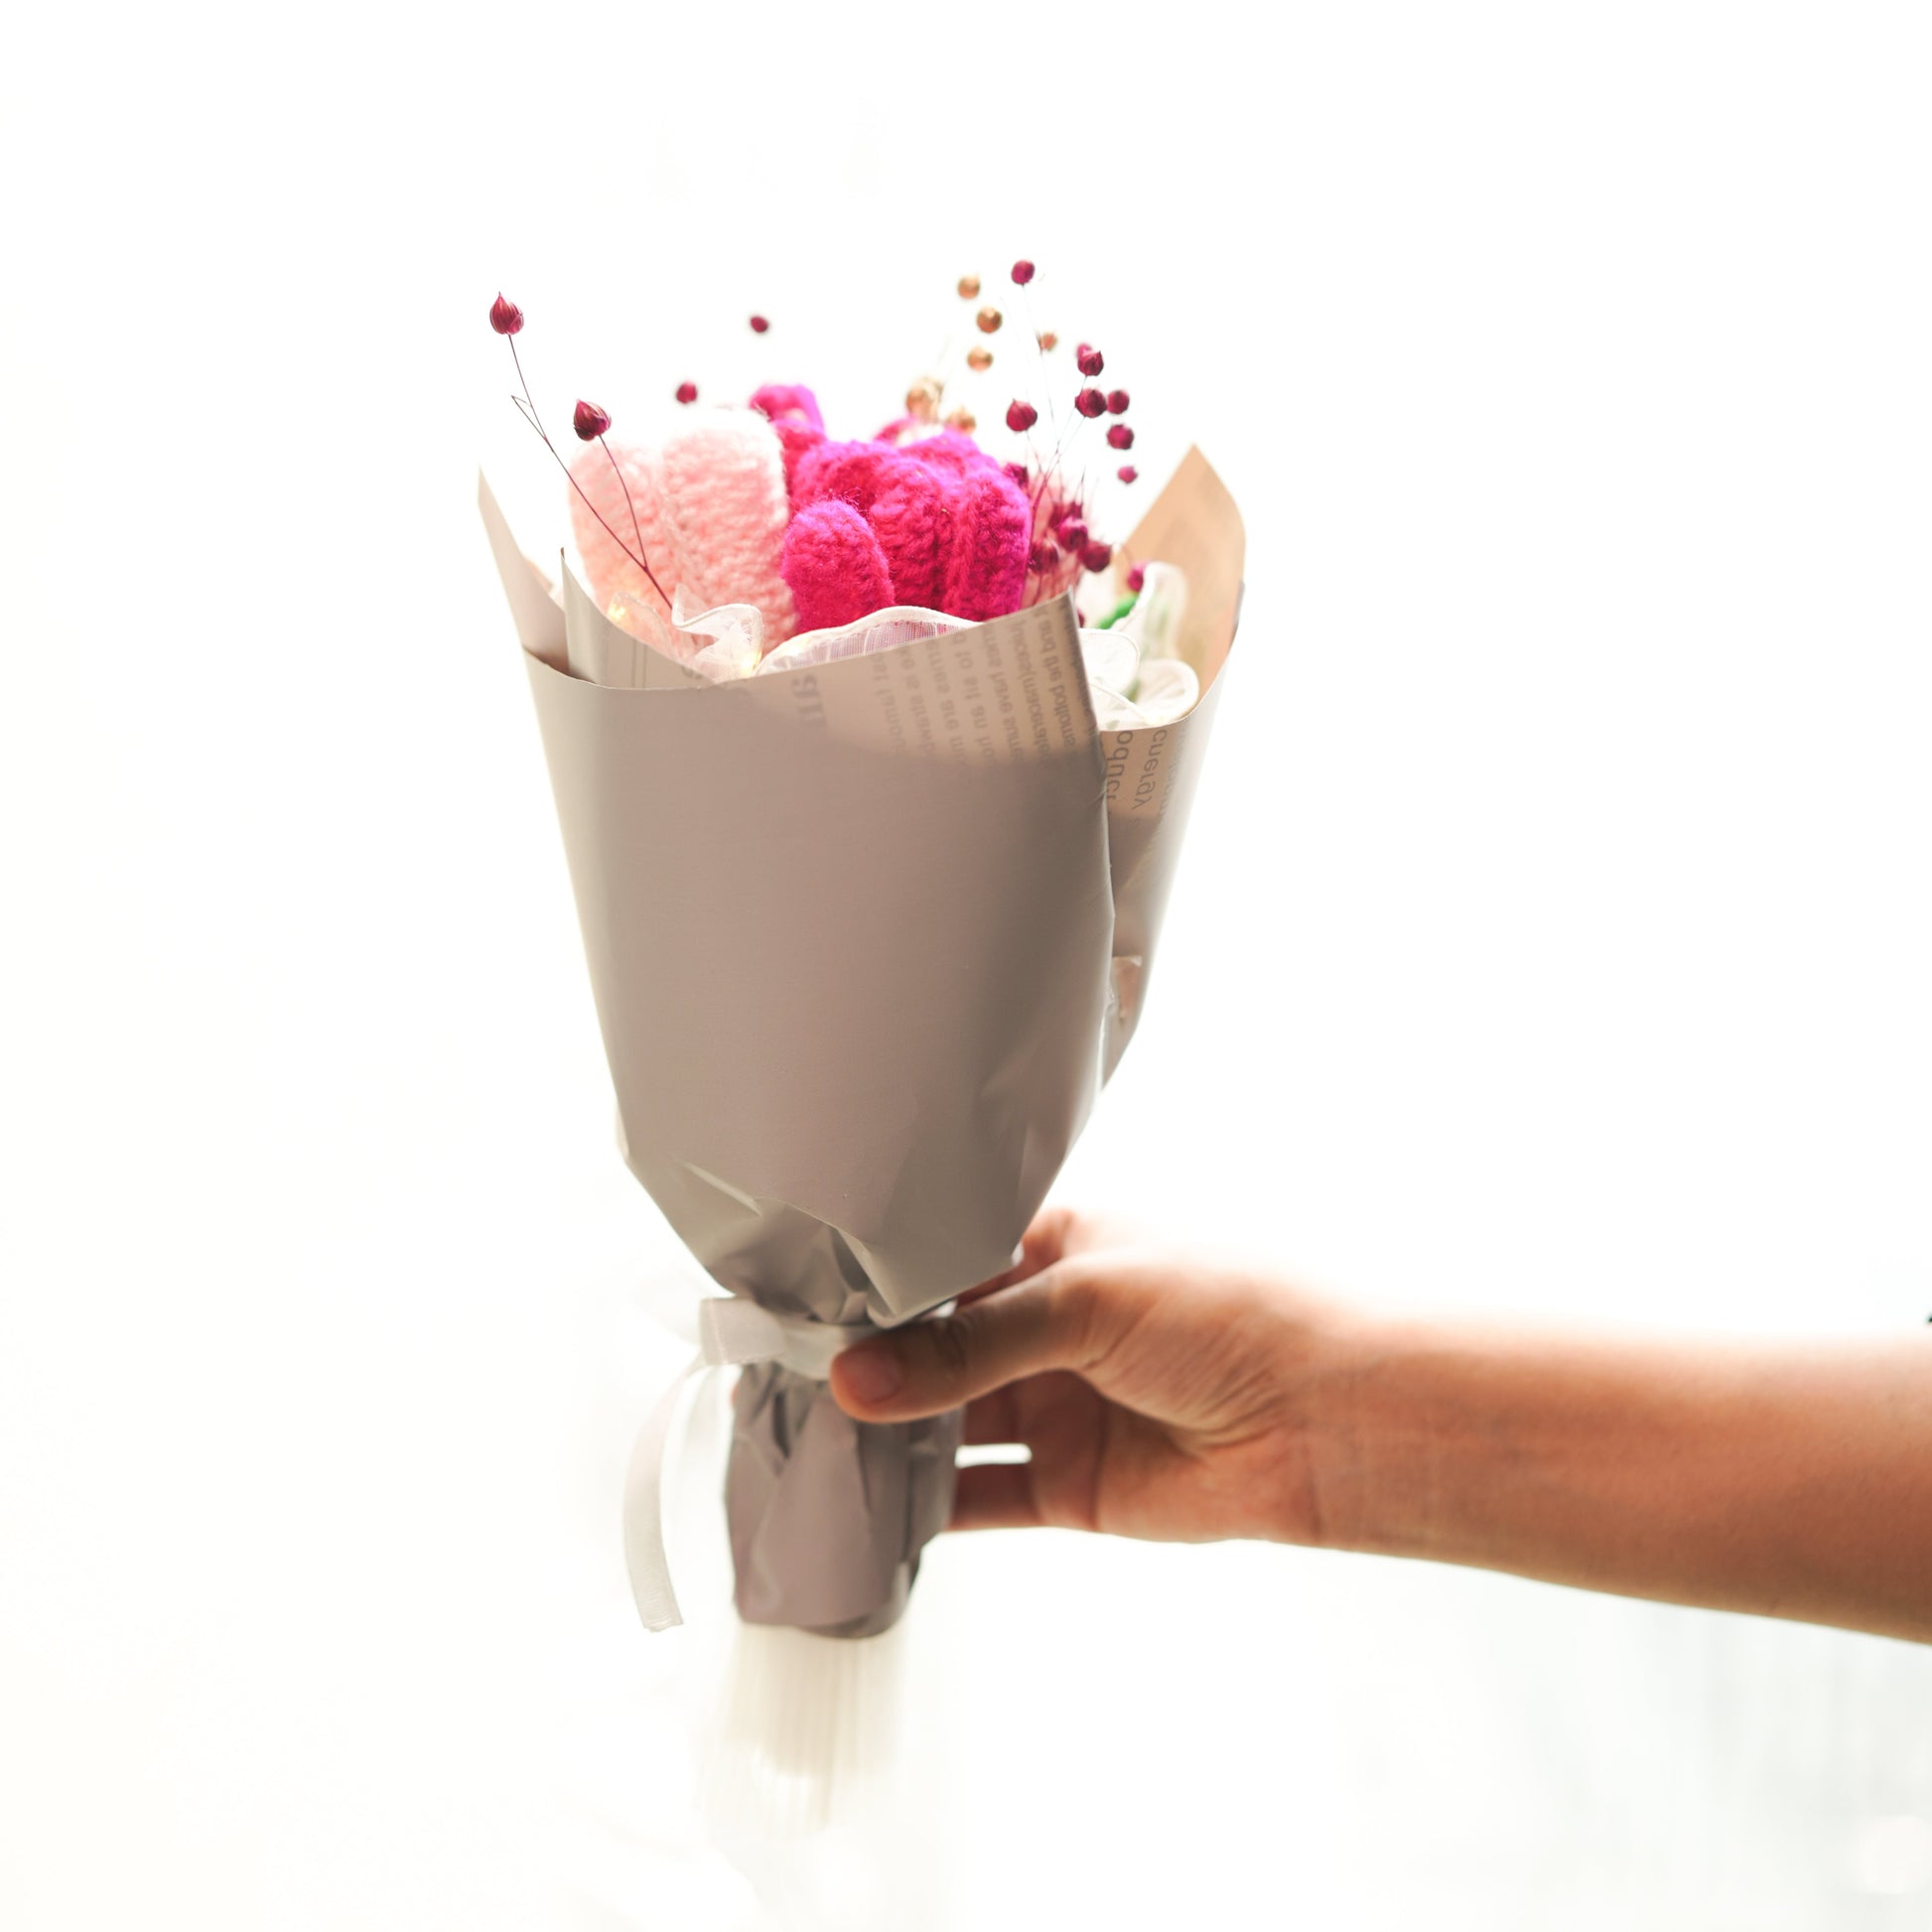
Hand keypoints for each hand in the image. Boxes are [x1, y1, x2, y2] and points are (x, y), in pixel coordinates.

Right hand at [829, 1207, 1358, 1543]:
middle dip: (865, 1367)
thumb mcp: (1087, 1298)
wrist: (1330, 1417)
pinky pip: (979, 1498)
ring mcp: (1054, 1405)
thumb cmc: (1230, 1312)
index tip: (796, 1307)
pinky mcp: (1068, 1484)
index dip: (873, 1286)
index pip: (938, 1262)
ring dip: (885, 1438)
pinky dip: (927, 1510)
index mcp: (1053, 1247)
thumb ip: (969, 1345)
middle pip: (931, 1348)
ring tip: (805, 1447)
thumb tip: (858, 1379)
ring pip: (945, 1424)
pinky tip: (869, 1511)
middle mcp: (1046, 1324)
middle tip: (779, 1384)